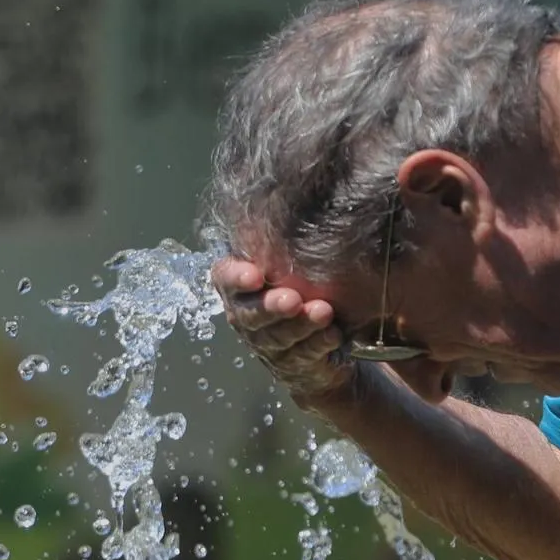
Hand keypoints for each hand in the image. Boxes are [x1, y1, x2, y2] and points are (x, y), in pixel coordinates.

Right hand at [212, 257, 353, 398]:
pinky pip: (302, 355)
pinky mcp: (290, 364)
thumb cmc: (299, 289)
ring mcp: (266, 344)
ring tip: (323, 313)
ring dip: (301, 325)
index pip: (225, 278)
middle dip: (270, 307)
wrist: (316, 342)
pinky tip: (334, 334)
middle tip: (291, 299)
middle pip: (250, 314)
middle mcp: (246, 316)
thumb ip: (285, 244)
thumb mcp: (288, 266)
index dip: (236, 278)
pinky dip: (318, 344)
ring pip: (277, 337)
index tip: (254, 275)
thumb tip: (306, 196)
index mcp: (239, 287)